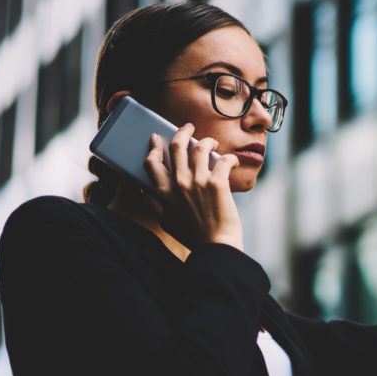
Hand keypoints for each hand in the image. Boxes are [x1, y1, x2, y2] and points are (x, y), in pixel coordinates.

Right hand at [142, 124, 243, 250]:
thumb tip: (144, 191)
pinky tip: (231, 161)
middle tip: (188, 127)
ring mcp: (198, 182)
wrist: (216, 248)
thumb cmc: (192, 236)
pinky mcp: (218, 183)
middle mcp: (178, 183)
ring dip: (207, 141)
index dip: (154, 147)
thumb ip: (152, 205)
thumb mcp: (164, 222)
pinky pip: (223, 160)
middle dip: (182, 132)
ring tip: (212, 142)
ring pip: (200, 147)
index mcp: (163, 193)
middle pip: (176, 146)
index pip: (152, 162)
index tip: (156, 138)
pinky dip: (229, 158)